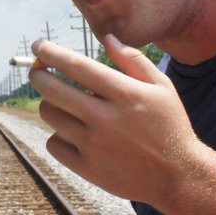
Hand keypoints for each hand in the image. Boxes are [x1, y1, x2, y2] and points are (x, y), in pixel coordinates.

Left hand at [28, 34, 204, 202]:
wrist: (178, 176)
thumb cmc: (170, 127)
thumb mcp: (162, 87)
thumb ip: (133, 60)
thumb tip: (107, 38)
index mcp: (124, 93)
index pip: (76, 65)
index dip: (51, 52)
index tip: (38, 46)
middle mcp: (105, 117)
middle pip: (52, 89)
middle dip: (38, 74)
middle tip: (37, 70)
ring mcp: (94, 144)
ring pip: (50, 115)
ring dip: (49, 104)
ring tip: (60, 103)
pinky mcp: (87, 168)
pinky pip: (53, 144)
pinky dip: (57, 135)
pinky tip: (70, 133)